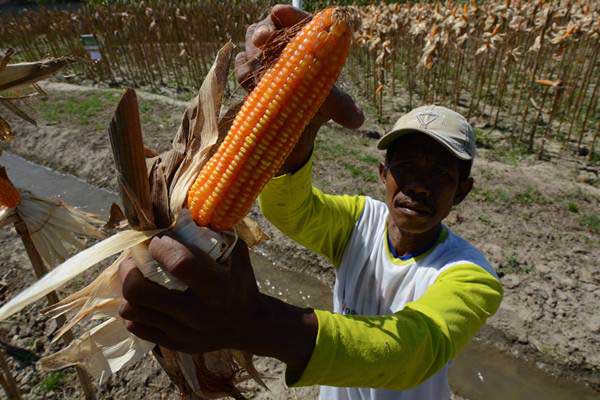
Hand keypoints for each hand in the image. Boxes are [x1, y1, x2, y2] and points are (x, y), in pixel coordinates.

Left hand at [118, 235, 317, 373]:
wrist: (250, 325)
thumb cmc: (241, 282)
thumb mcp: (236, 253)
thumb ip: (214, 231)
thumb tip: (186, 205)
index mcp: (216, 286)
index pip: (178, 263)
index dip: (159, 247)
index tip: (156, 240)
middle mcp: (197, 313)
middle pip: (140, 291)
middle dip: (128, 269)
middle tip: (132, 258)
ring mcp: (183, 332)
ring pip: (132, 310)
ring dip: (128, 289)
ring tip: (134, 276)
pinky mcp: (175, 344)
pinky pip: (137, 327)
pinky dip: (136, 309)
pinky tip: (144, 298)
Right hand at [234, 4, 364, 173]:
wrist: (298, 119)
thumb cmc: (318, 100)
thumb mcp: (333, 103)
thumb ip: (344, 107)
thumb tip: (357, 121)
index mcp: (306, 38)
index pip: (296, 18)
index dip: (289, 15)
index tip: (279, 12)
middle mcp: (281, 41)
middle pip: (266, 28)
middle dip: (263, 31)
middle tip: (263, 38)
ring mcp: (262, 55)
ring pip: (251, 47)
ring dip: (254, 57)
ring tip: (262, 70)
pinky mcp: (247, 70)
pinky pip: (241, 66)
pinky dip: (247, 73)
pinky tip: (255, 85)